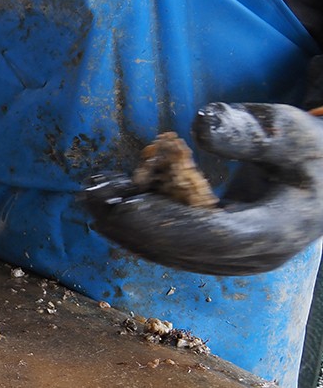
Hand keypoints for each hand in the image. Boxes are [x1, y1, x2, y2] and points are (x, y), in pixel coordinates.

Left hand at [84, 103, 322, 275]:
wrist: (322, 181)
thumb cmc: (308, 151)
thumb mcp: (289, 131)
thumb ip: (249, 132)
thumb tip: (201, 126)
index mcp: (277, 231)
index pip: (212, 235)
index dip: (164, 223)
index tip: (122, 206)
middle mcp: (253, 257)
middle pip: (183, 248)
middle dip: (131, 224)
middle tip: (89, 197)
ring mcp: (234, 261)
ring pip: (172, 251)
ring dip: (127, 227)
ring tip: (90, 196)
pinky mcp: (217, 254)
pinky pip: (173, 245)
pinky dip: (139, 226)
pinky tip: (109, 203)